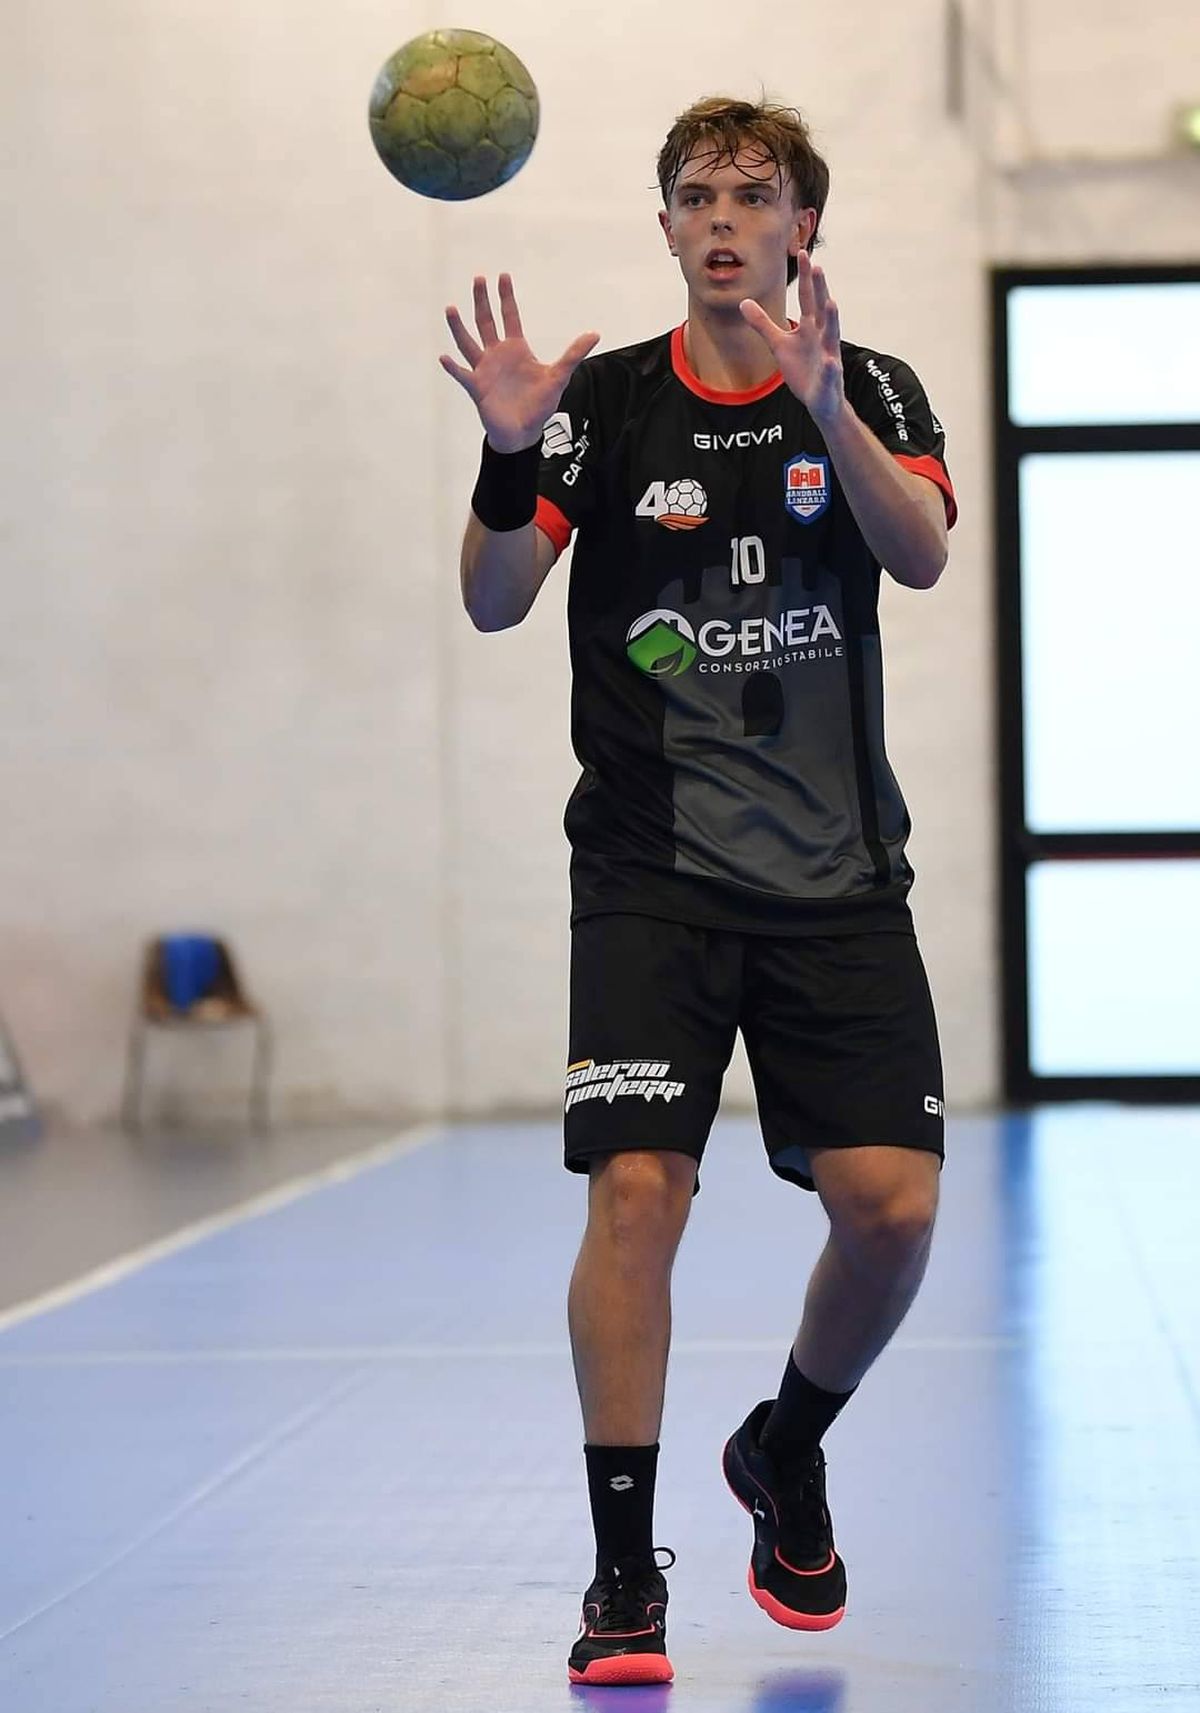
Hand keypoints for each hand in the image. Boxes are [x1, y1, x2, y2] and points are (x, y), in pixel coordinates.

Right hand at [440, 274, 598, 453]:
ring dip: (458, 327)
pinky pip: (462, 375)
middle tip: (478, 278)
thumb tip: (595, 334)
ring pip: (468, 343)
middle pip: (486, 322)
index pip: (509, 316)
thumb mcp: (559, 377)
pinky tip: (444, 358)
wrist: (524, 431)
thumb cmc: (538, 405)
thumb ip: (573, 355)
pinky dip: (453, 368)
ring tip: (451, 309)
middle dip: (482, 301)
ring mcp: (484, 370)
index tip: (502, 276)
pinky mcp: (477, 387)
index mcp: (516, 349)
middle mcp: (497, 355)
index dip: (506, 297)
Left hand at [739, 253, 844, 428]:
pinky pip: (830, 372)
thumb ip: (763, 324)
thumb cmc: (803, 369)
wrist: (820, 400)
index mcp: (810, 327)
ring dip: (832, 319)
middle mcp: (822, 336)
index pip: (809, 297)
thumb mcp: (779, 344)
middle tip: (817, 265)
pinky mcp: (828, 378)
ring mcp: (828, 356)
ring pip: (831, 335)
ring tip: (832, 302)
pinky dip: (830, 367)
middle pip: (821, 309)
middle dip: (820, 288)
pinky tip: (830, 361)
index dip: (807, 277)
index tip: (804, 253)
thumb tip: (744, 302)